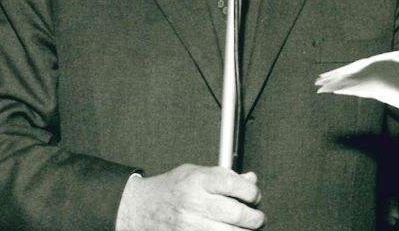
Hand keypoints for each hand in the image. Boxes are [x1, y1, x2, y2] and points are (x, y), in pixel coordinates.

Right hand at [116, 164, 264, 230]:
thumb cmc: (171, 188)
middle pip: (235, 213)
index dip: (250, 191)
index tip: (254, 195)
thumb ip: (223, 176)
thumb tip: (250, 180)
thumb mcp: (195, 172)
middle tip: (258, 217)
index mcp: (197, 180)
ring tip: (247, 228)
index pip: (232, 184)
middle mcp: (194, 202)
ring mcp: (190, 225)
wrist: (141, 209)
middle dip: (254, 217)